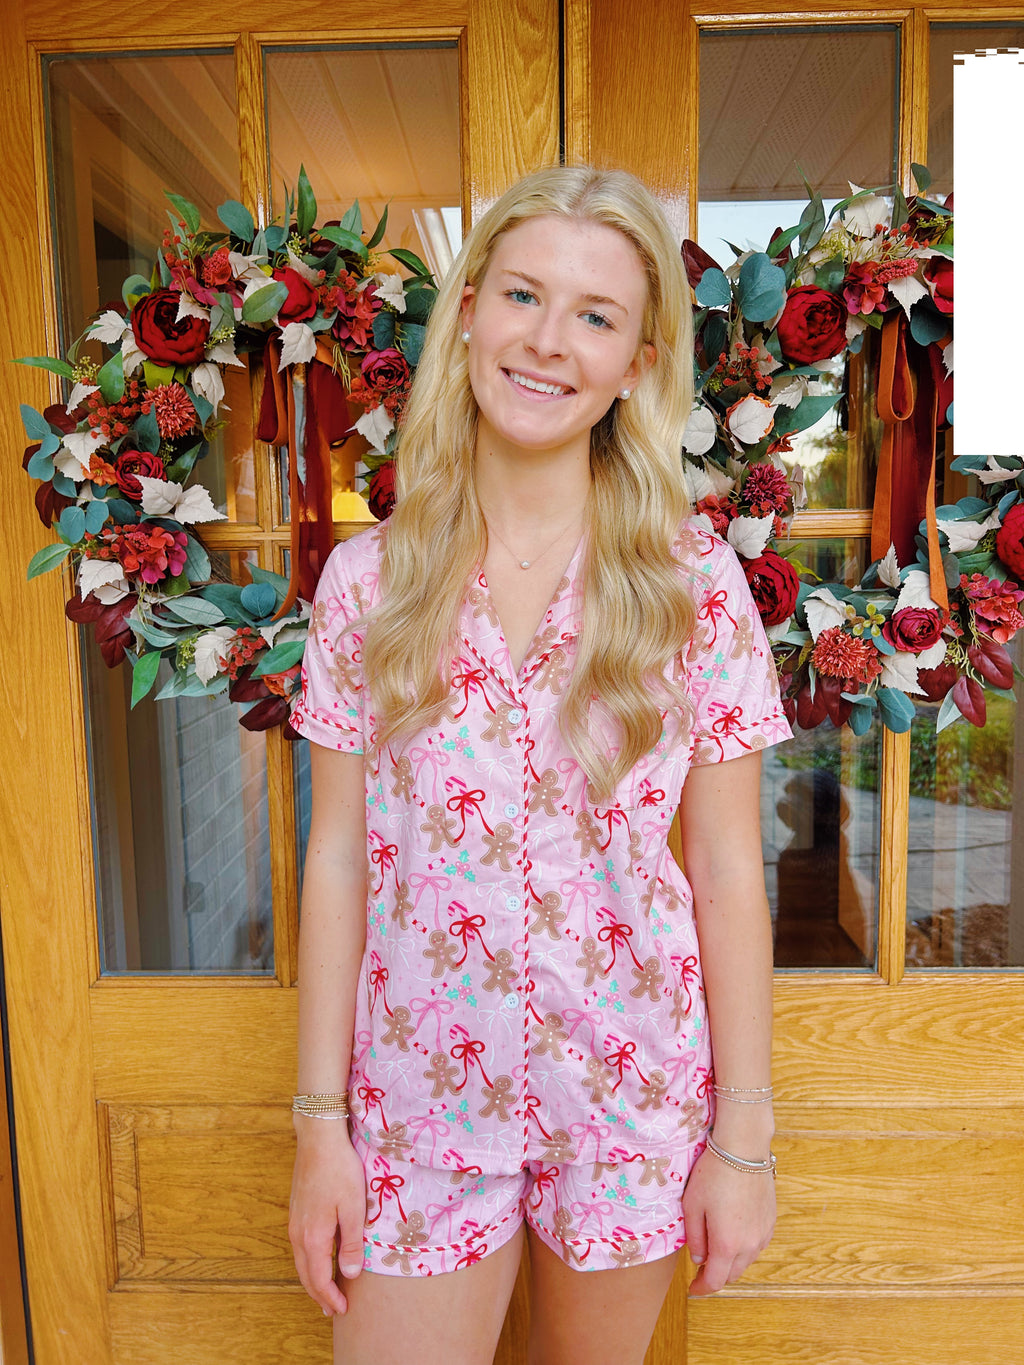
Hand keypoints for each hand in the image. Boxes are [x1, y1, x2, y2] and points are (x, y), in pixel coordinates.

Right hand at [288, 1120, 366, 1315]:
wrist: (318, 1139)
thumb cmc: (340, 1170)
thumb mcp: (353, 1208)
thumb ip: (351, 1243)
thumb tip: (349, 1274)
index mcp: (313, 1237)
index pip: (319, 1280)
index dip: (330, 1298)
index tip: (343, 1311)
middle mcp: (298, 1234)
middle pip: (306, 1275)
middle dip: (319, 1296)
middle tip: (332, 1311)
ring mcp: (295, 1222)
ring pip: (301, 1261)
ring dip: (313, 1280)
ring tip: (326, 1291)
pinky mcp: (296, 1211)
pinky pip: (300, 1247)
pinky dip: (310, 1262)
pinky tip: (320, 1259)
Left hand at [681, 1144, 775, 1295]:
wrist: (744, 1148)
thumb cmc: (713, 1173)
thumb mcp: (692, 1205)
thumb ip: (695, 1237)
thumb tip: (699, 1259)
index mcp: (727, 1244)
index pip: (715, 1281)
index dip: (702, 1288)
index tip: (692, 1289)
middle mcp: (749, 1245)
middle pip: (732, 1274)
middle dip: (716, 1275)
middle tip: (700, 1267)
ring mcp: (763, 1234)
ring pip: (746, 1261)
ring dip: (731, 1261)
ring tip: (715, 1246)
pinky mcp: (771, 1221)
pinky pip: (756, 1245)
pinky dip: (744, 1247)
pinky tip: (733, 1232)